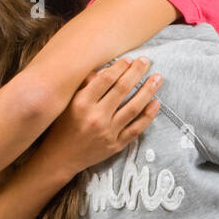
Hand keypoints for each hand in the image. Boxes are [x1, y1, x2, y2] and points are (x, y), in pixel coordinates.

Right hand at [45, 55, 161, 175]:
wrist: (60, 158)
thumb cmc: (63, 126)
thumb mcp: (67, 103)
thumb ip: (85, 85)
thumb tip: (104, 68)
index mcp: (82, 103)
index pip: (106, 79)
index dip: (120, 67)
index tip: (129, 59)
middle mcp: (96, 117)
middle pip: (122, 90)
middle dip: (136, 73)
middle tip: (146, 61)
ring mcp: (108, 133)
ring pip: (133, 108)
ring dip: (147, 91)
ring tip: (157, 79)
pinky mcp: (115, 145)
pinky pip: (136, 129)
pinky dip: (148, 116)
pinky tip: (156, 103)